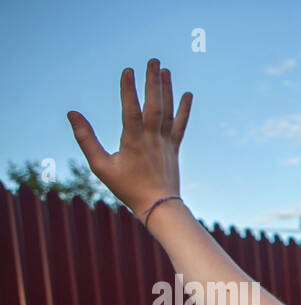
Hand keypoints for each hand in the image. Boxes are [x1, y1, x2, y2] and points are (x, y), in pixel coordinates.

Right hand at [67, 59, 191, 221]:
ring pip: (168, 112)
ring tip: (164, 69)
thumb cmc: (127, 188)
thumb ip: (86, 139)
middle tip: (153, 60)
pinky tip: (187, 94)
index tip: (128, 70)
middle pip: (155, 106)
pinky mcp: (174, 148)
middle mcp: (153, 140)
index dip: (130, 90)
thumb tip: (72, 114)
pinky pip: (181, 126)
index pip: (132, 111)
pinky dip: (184, 110)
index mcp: (134, 142)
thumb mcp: (100, 166)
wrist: (158, 206)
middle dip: (154, 82)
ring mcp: (166, 143)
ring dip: (167, 90)